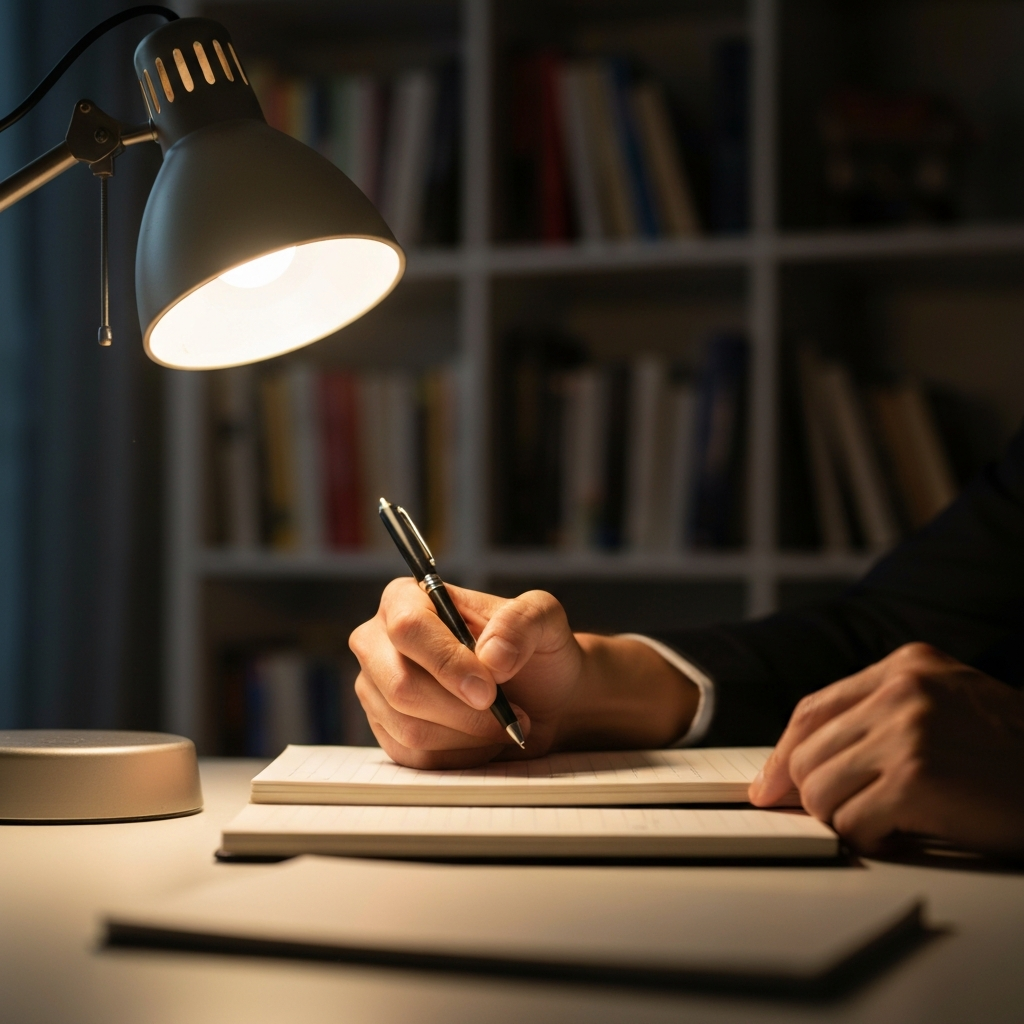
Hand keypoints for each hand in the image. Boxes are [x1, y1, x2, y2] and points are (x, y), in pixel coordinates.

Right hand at [349, 578, 697, 768]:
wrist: (554, 700)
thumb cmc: (548, 652)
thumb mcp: (549, 620)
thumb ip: (522, 621)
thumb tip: (488, 654)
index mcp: (410, 602)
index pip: (401, 623)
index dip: (443, 659)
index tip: (491, 687)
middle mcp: (384, 642)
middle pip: (392, 679)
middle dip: (457, 706)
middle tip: (505, 716)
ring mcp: (382, 690)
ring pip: (402, 724)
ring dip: (461, 735)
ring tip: (501, 724)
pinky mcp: (392, 734)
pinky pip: (407, 756)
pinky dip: (453, 756)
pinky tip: (483, 743)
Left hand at [749, 642, 1023, 855]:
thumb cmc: (1012, 752)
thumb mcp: (946, 704)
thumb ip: (880, 716)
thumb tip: (801, 765)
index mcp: (905, 666)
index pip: (813, 710)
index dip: (783, 754)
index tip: (769, 786)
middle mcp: (902, 690)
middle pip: (807, 754)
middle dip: (815, 795)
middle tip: (845, 815)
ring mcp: (908, 731)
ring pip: (820, 790)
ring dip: (845, 819)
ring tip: (884, 823)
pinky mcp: (916, 779)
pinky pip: (852, 822)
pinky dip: (869, 840)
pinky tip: (900, 836)